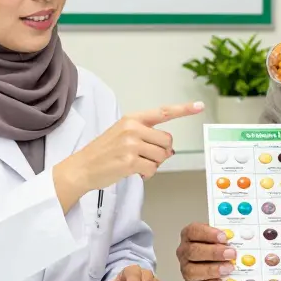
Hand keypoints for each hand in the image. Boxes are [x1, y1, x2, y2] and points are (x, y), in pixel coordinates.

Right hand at [54, 102, 203, 209]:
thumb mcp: (123, 135)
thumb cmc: (103, 152)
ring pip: (161, 157)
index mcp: (132, 119)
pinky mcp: (129, 161)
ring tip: (135, 164)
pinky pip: (152, 169)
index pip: (163, 112)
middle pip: (167, 141)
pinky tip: (134, 172)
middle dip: (161, 153)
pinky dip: (146, 175)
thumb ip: (147, 137)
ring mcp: (131, 144)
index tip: (199, 106)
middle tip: (144, 157)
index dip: (184, 109)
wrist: (81, 168)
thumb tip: (170, 150)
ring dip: (153, 165)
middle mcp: (132, 128)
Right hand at [176, 223, 236, 280]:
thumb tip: (241, 236)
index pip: (193, 231)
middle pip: (193, 251)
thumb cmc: (218, 248)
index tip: (224, 237)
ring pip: (192, 271)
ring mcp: (186, 269)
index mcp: (190, 236)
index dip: (208, 234)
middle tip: (231, 254)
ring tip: (228, 269)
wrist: (217, 265)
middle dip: (214, 253)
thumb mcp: (222, 237)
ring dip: (212, 270)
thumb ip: (229, 236)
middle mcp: (185, 252)